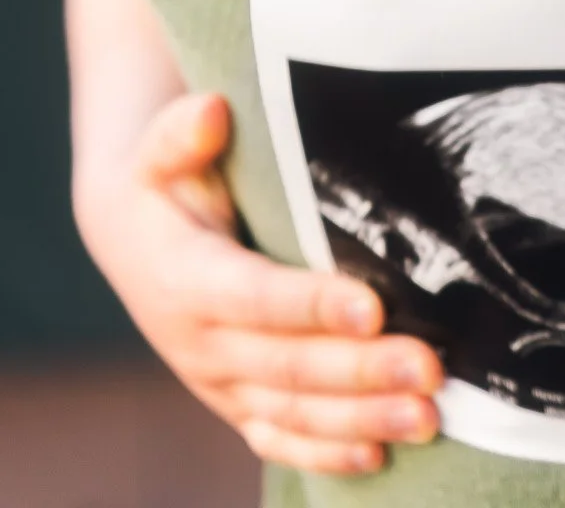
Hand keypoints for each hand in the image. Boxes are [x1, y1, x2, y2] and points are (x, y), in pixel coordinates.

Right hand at [76, 91, 443, 474]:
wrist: (131, 237)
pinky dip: (325, 453)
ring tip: (428, 417)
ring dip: (361, 418)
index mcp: (184, 278)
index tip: (372, 306)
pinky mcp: (234, 402)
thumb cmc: (164, 182)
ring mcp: (218, 381)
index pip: (254, 297)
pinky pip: (278, 438)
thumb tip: (213, 111)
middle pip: (287, 365)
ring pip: (292, 412)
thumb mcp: (158, 152)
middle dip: (361, 371)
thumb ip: (181, 133)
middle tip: (430, 366)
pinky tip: (379, 457)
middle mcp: (199, 342)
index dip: (312, 305)